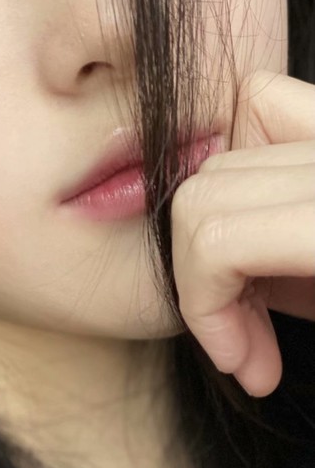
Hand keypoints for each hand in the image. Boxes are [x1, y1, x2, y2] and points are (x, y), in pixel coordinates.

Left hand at [171, 70, 314, 396]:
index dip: (226, 191)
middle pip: (215, 163)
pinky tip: (247, 366)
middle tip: (243, 345)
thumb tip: (194, 223)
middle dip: (204, 265)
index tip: (246, 281)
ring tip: (248, 356)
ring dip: (202, 293)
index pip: (253, 101)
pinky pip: (219, 240)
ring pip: (202, 197)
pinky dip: (206, 305)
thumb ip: (274, 232)